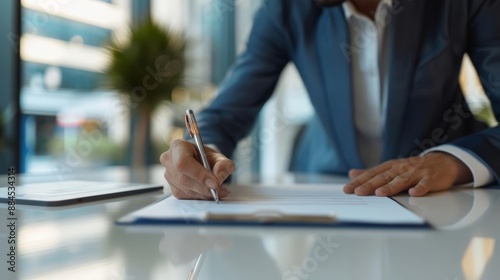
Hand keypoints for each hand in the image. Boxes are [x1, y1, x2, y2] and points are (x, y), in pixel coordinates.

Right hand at [159, 139, 234, 199]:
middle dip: (203, 187)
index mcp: (178, 146)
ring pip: (185, 190)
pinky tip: (208, 192)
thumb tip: (218, 178)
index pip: (183, 162)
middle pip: (183, 178)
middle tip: (219, 190)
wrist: (201, 162)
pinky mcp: (172, 187)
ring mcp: (168, 174)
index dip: (199, 174)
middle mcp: (169, 160)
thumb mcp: (219, 157)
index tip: (214, 183)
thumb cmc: (207, 157)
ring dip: (203, 194)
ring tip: (219, 191)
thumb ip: (222, 165)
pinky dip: (199, 197)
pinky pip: (185, 196)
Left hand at [343, 152, 472, 196]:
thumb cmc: (413, 168)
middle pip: (384, 177)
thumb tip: (352, 174)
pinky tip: (414, 193)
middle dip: (370, 185)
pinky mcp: (431, 178)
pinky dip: (420, 188)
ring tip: (380, 193)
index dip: (359, 181)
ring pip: (402, 180)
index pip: (372, 174)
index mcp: (391, 166)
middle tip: (358, 192)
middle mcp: (402, 168)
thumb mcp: (391, 168)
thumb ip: (372, 172)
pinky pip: (425, 184)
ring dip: (391, 187)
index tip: (347, 189)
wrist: (442, 162)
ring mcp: (416, 173)